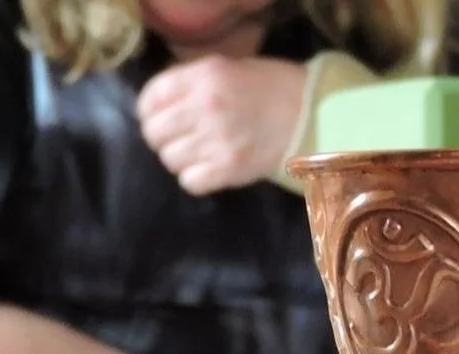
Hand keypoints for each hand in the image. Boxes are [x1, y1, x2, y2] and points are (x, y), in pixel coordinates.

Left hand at [137, 55, 306, 195]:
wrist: (309, 113)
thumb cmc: (267, 87)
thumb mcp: (226, 68)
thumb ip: (190, 82)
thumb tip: (156, 103)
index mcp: (204, 77)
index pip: (150, 99)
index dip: (149, 111)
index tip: (159, 116)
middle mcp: (205, 107)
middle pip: (154, 133)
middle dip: (162, 137)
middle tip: (180, 137)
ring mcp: (216, 141)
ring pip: (169, 159)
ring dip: (180, 158)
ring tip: (199, 151)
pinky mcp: (228, 169)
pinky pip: (189, 181)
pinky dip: (195, 177)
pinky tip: (209, 167)